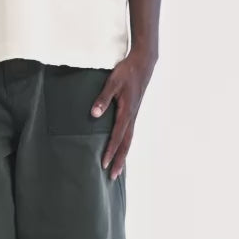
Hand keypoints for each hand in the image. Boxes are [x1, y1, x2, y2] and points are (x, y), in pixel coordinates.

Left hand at [92, 48, 156, 178]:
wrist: (144, 62)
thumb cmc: (127, 71)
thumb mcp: (113, 82)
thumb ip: (103, 98)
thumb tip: (94, 114)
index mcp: (126, 111)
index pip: (117, 136)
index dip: (110, 151)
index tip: (104, 164)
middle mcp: (132, 116)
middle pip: (126, 143)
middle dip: (119, 160)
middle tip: (113, 176)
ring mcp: (134, 114)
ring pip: (129, 139)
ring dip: (123, 154)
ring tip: (117, 168)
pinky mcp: (133, 111)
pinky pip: (129, 132)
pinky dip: (125, 143)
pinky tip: (121, 147)